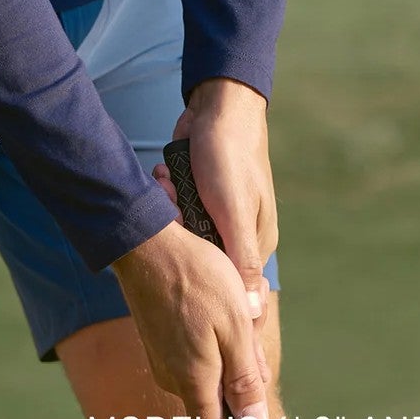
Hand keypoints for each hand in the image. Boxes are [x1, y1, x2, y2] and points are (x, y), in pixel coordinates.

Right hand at [111, 217, 267, 418]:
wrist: (146, 242)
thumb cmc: (196, 278)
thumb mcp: (235, 324)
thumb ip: (244, 378)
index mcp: (195, 381)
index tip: (253, 393)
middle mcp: (174, 378)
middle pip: (216, 396)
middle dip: (241, 371)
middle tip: (253, 323)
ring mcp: (162, 358)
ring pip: (206, 369)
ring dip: (228, 346)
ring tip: (238, 302)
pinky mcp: (158, 338)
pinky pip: (192, 351)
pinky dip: (211, 333)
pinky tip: (219, 298)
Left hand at [154, 77, 277, 330]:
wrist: (216, 105)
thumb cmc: (229, 156)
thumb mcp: (234, 209)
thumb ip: (242, 258)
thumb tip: (251, 312)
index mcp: (254, 244)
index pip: (230, 288)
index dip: (205, 282)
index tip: (183, 267)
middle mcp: (236, 233)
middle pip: (199, 258)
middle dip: (180, 233)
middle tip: (174, 209)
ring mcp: (215, 213)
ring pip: (182, 231)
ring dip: (170, 207)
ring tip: (168, 185)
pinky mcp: (196, 194)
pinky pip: (175, 207)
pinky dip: (167, 191)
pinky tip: (164, 175)